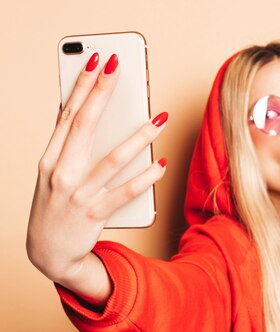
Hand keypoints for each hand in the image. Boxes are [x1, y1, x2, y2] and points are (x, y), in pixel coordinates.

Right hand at [26, 53, 167, 296]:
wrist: (49, 254)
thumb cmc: (56, 207)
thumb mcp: (52, 174)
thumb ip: (66, 145)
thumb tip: (78, 109)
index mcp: (50, 159)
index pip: (67, 115)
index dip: (81, 86)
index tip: (95, 61)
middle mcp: (62, 173)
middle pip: (85, 126)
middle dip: (101, 93)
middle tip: (118, 67)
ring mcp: (78, 194)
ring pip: (112, 159)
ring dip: (138, 136)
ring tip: (159, 117)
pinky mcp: (95, 214)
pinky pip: (125, 192)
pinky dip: (145, 177)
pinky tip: (161, 163)